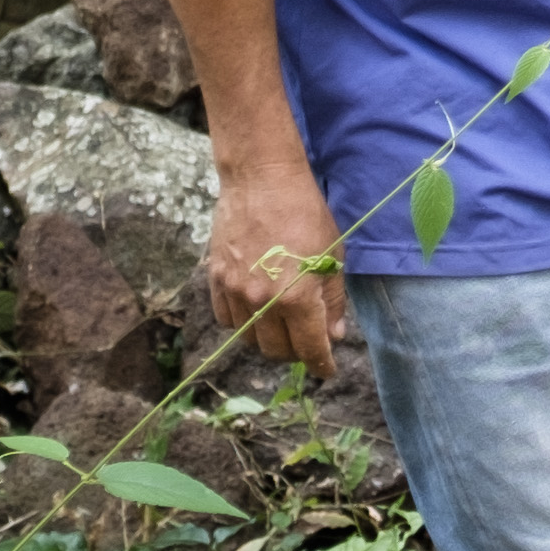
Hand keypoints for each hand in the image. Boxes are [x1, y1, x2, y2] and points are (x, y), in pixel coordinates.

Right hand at [207, 158, 346, 378]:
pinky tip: (255, 310)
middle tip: (307, 342)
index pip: (309, 348)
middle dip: (295, 353)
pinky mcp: (215, 280)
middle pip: (276, 351)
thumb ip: (333, 300)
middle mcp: (262, 301)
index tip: (326, 370)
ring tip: (282, 326)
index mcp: (297, 297)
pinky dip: (241, 323)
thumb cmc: (306, 213)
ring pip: (248, 339)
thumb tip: (334, 334)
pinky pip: (226, 318)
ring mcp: (234, 292)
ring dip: (267, 339)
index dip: (320, 364)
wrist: (262, 180)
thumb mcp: (333, 255)